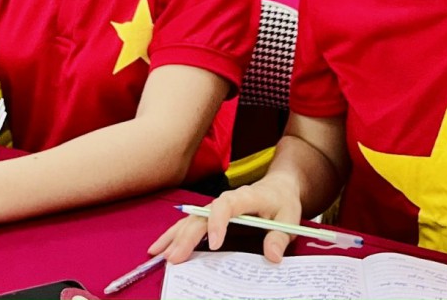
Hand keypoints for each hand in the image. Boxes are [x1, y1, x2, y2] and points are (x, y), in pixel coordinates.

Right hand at [147, 179, 303, 264]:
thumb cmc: (282, 202)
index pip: (226, 205)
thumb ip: (278, 237)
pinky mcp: (210, 215)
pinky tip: (161, 247)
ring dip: (174, 236)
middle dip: (186, 237)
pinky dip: (174, 235)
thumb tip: (272, 256)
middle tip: (175, 258)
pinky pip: (190, 224)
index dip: (217, 222)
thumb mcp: (288, 218)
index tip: (214, 244)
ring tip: (158, 253)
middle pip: (201, 216)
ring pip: (190, 219)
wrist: (278, 187)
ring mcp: (215, 207)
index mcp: (245, 197)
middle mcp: (225, 200)